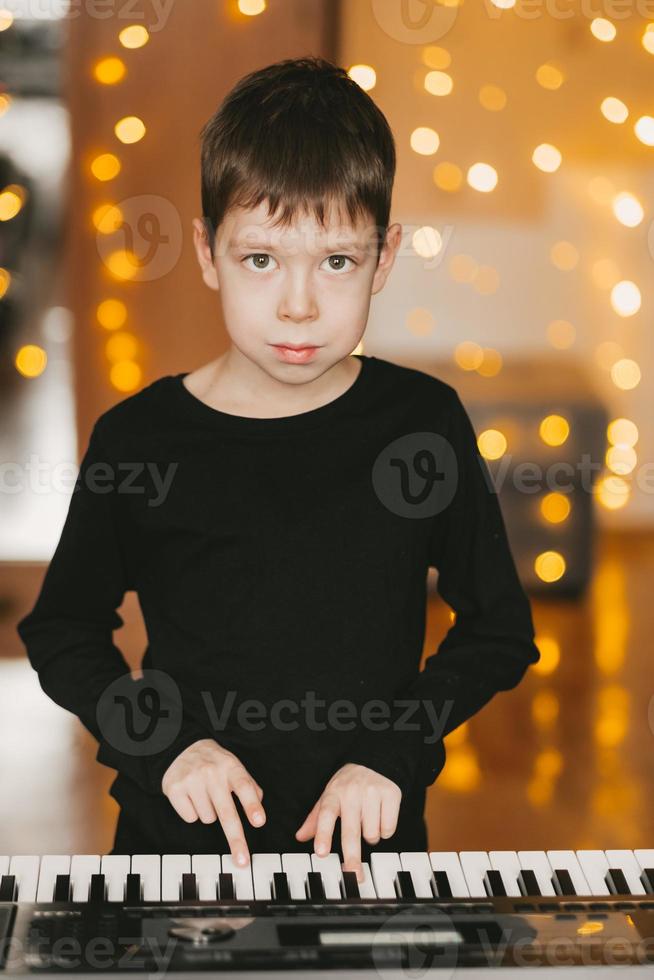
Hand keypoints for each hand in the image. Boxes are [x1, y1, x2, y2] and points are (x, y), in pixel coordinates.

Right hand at [161, 739, 264, 867]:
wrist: (182, 747)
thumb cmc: (213, 762)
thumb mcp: (233, 766)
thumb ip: (248, 784)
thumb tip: (258, 802)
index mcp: (230, 766)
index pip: (244, 787)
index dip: (252, 805)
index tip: (259, 822)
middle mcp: (212, 773)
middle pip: (226, 812)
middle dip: (235, 839)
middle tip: (243, 860)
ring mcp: (192, 781)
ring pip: (208, 819)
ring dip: (209, 813)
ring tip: (205, 795)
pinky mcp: (175, 789)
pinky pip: (190, 817)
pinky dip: (193, 813)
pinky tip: (191, 797)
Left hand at [295, 763, 400, 881]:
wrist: (375, 760)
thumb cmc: (348, 784)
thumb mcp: (329, 796)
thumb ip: (315, 819)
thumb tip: (300, 837)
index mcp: (333, 794)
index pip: (325, 815)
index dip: (323, 834)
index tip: (321, 853)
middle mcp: (352, 793)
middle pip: (351, 831)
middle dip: (352, 856)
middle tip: (353, 876)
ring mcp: (372, 793)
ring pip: (372, 834)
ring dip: (370, 836)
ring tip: (367, 822)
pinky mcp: (391, 794)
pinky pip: (388, 828)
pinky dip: (385, 830)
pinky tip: (381, 818)